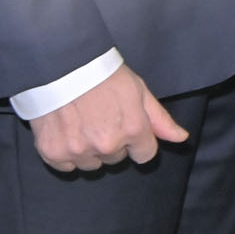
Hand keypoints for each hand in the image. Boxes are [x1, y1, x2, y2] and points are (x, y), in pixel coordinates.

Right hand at [29, 64, 187, 171]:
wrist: (63, 67)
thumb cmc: (105, 76)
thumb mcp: (140, 92)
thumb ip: (160, 120)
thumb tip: (181, 138)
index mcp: (133, 130)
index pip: (145, 155)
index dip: (138, 142)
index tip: (128, 129)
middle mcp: (107, 145)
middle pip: (116, 159)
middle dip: (113, 143)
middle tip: (102, 119)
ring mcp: (78, 151)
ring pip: (91, 165)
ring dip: (89, 151)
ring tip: (83, 124)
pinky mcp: (53, 153)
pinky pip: (66, 166)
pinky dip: (66, 154)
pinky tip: (67, 132)